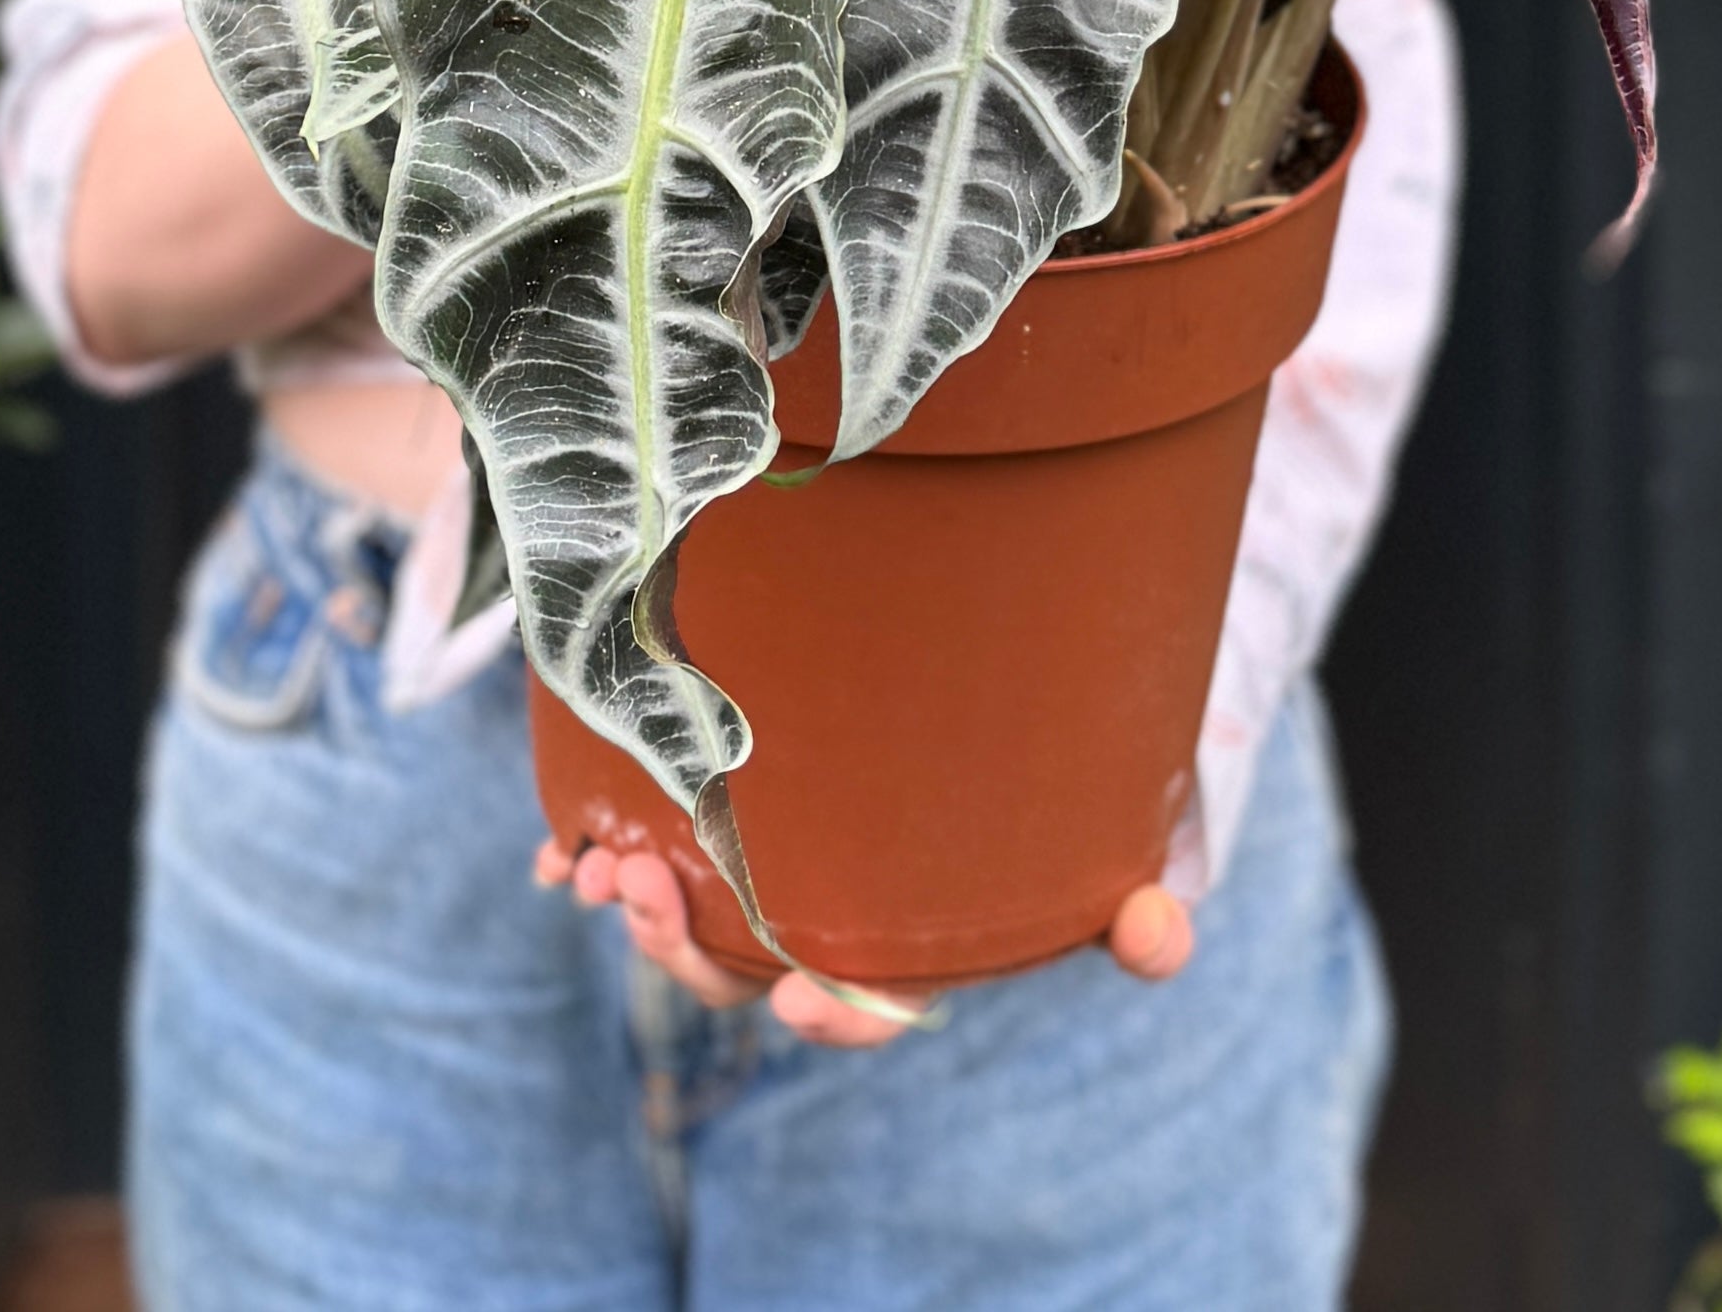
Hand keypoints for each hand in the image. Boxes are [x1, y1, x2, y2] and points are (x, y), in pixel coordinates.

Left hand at [531, 837, 1192, 1049]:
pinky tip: (560, 850)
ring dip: (642, 906)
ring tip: (603, 869)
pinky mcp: (721, 807)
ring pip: (693, 918)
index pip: (871, 1004)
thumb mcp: (1100, 842)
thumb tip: (1161, 939)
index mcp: (909, 945)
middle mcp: (831, 916)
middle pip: (751, 968)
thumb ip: (1132, 904)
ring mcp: (769, 867)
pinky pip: (652, 848)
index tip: (794, 1003)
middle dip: (691, 952)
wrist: (997, 703)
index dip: (834, 1017)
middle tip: (649, 896)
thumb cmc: (1047, 795)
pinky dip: (600, 853)